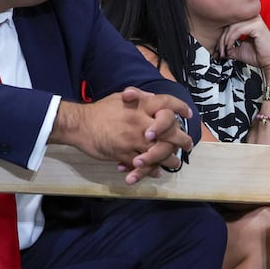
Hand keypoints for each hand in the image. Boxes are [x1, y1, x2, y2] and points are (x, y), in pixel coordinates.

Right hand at [55, 87, 194, 184]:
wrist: (80, 124)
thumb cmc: (100, 110)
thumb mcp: (119, 97)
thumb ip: (138, 97)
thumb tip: (152, 97)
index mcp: (141, 105)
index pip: (167, 103)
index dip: (180, 108)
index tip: (189, 114)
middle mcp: (140, 121)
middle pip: (169, 132)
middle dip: (181, 140)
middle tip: (188, 145)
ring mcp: (132, 139)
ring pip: (158, 152)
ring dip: (169, 159)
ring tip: (174, 162)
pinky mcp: (123, 153)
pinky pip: (142, 164)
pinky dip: (150, 170)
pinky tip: (156, 171)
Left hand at [217, 18, 269, 77]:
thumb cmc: (259, 56)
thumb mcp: (239, 50)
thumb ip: (229, 46)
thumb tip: (218, 48)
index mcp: (249, 21)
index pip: (231, 24)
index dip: (222, 36)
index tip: (219, 48)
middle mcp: (253, 18)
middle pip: (230, 24)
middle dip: (222, 39)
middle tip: (220, 51)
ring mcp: (255, 21)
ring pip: (232, 27)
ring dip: (225, 40)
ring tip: (225, 51)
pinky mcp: (257, 26)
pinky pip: (237, 30)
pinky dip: (231, 40)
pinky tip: (230, 47)